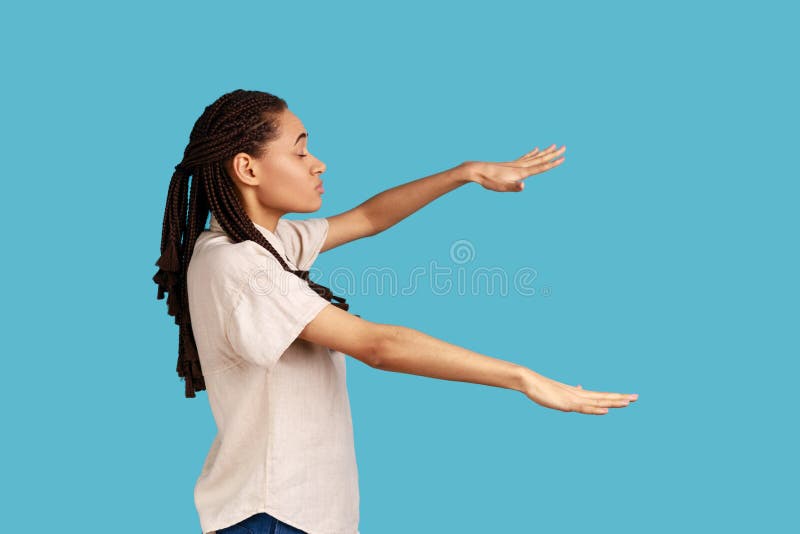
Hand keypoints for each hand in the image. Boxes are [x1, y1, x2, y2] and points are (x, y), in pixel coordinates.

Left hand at [465, 144, 565, 191]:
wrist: (476, 170)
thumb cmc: (489, 181)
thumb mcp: (501, 187)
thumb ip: (513, 187)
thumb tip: (523, 186)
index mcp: (521, 172)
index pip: (540, 167)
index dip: (552, 164)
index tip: (563, 158)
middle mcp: (520, 166)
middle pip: (541, 159)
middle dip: (553, 154)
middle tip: (565, 147)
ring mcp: (515, 164)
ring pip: (535, 156)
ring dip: (545, 151)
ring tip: (554, 145)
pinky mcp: (510, 164)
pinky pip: (525, 157)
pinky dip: (532, 153)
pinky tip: (535, 149)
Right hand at [520, 369, 637, 414]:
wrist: (530, 381)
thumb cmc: (543, 388)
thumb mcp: (561, 392)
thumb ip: (573, 392)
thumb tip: (581, 387)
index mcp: (579, 393)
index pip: (601, 395)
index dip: (615, 396)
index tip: (629, 397)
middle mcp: (579, 394)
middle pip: (603, 397)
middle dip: (620, 398)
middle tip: (637, 397)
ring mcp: (573, 399)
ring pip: (597, 401)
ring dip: (612, 402)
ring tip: (627, 402)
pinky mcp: (566, 404)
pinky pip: (584, 407)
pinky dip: (595, 409)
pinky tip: (605, 410)